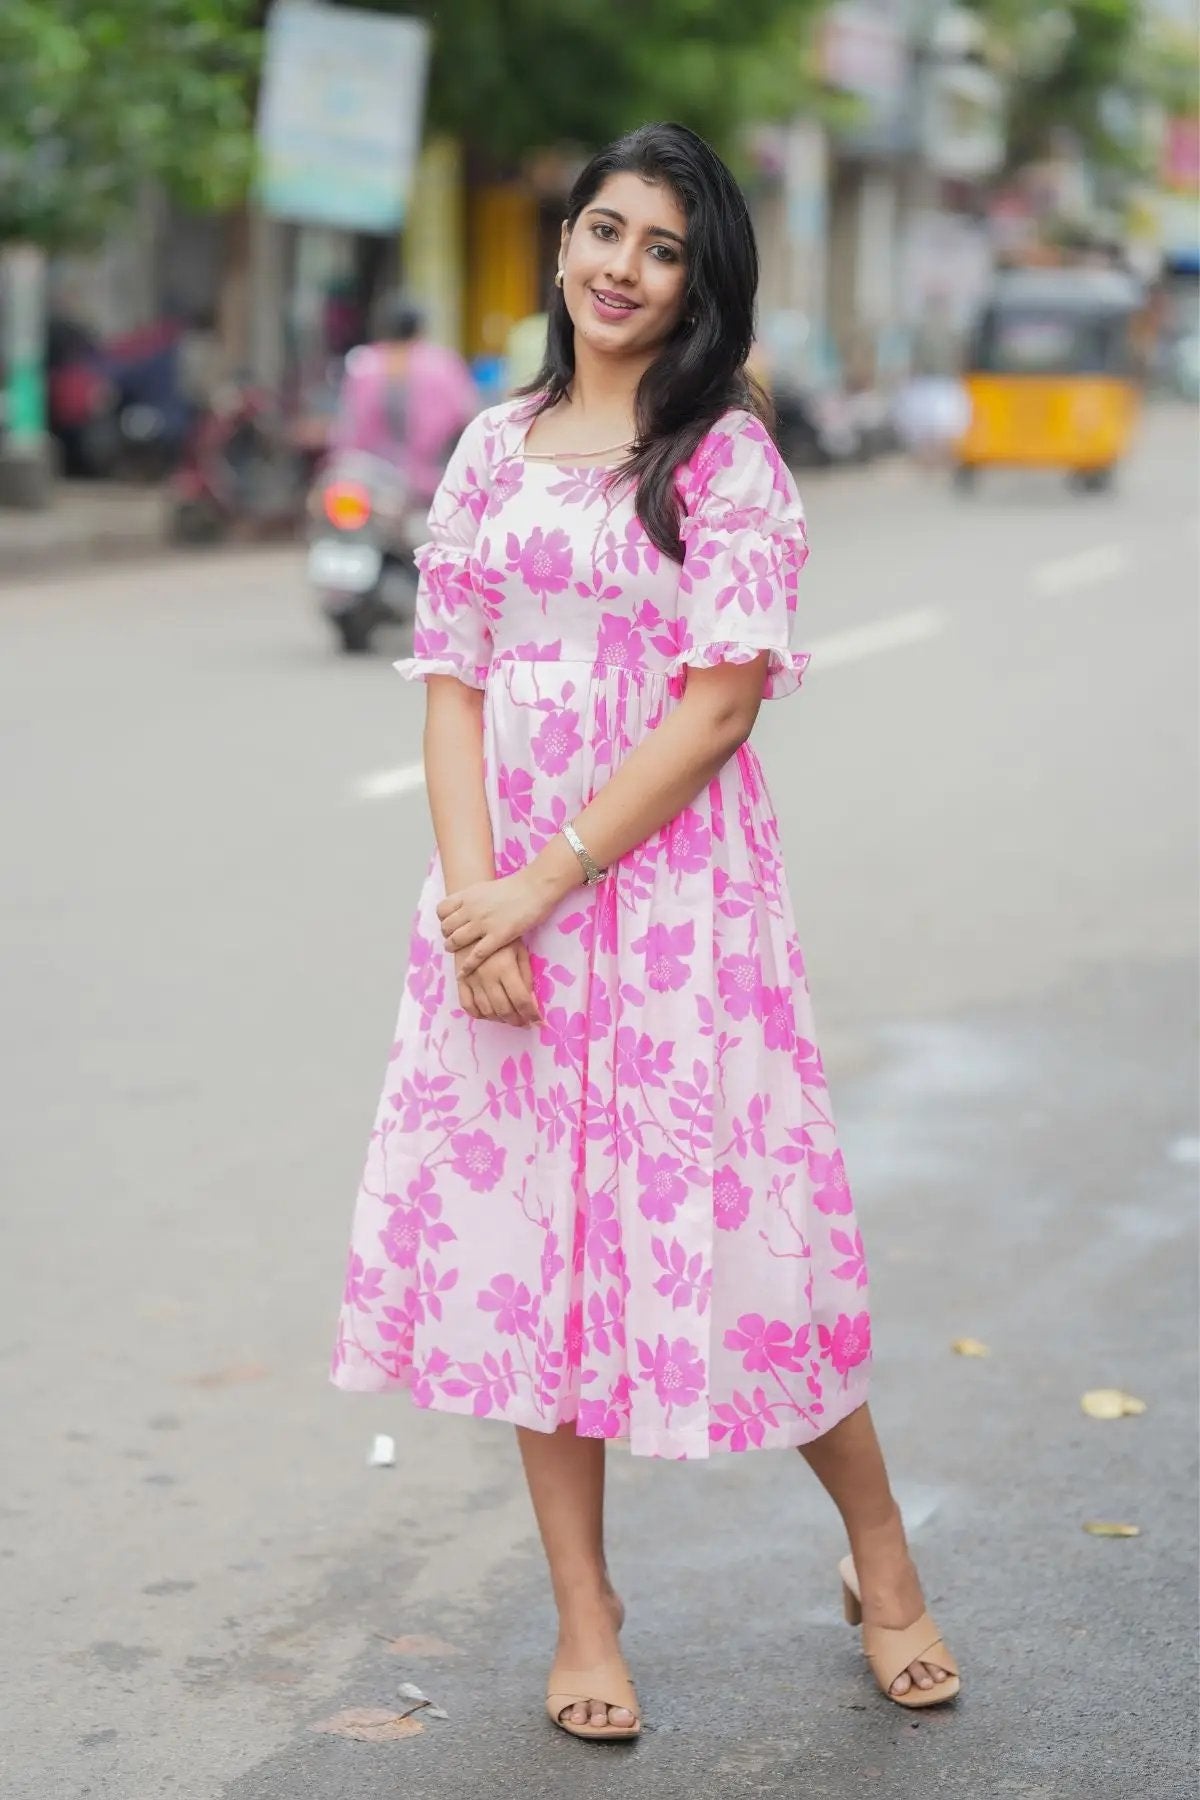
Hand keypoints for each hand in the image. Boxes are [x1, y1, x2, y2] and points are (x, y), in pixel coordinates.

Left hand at [438, 871, 555, 975]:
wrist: (535, 887)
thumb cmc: (516, 887)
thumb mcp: (486, 888)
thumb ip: (474, 899)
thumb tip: (466, 907)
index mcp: (468, 895)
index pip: (442, 910)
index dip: (443, 919)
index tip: (450, 925)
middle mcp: (471, 909)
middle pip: (446, 927)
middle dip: (447, 936)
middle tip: (454, 941)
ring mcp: (483, 923)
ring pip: (456, 941)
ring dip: (453, 949)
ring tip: (456, 953)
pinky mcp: (497, 936)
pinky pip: (476, 955)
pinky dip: (467, 965)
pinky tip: (464, 972)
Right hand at [455, 940, 541, 1027]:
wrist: (474, 925)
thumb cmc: (502, 937)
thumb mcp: (520, 951)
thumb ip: (526, 976)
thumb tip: (531, 1000)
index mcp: (505, 968)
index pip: (521, 1000)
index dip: (531, 1014)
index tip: (538, 1020)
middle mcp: (487, 977)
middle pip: (504, 1009)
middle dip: (517, 1020)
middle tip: (524, 1021)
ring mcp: (472, 981)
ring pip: (486, 1011)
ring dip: (500, 1019)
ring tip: (509, 1017)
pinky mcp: (460, 981)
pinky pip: (467, 1006)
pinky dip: (479, 1015)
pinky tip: (489, 1014)